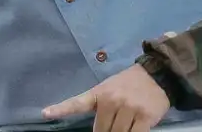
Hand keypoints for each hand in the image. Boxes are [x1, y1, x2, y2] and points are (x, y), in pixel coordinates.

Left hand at [42, 64, 170, 131]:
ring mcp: (128, 109)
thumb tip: (99, 129)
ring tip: (123, 126)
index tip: (45, 114)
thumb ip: (100, 105)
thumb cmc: (129, 84)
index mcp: (99, 93)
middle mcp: (111, 101)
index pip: (76, 103)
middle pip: (101, 130)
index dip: (60, 110)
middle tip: (110, 128)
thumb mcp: (108, 88)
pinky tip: (132, 131)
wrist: (156, 74)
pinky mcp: (144, 117)